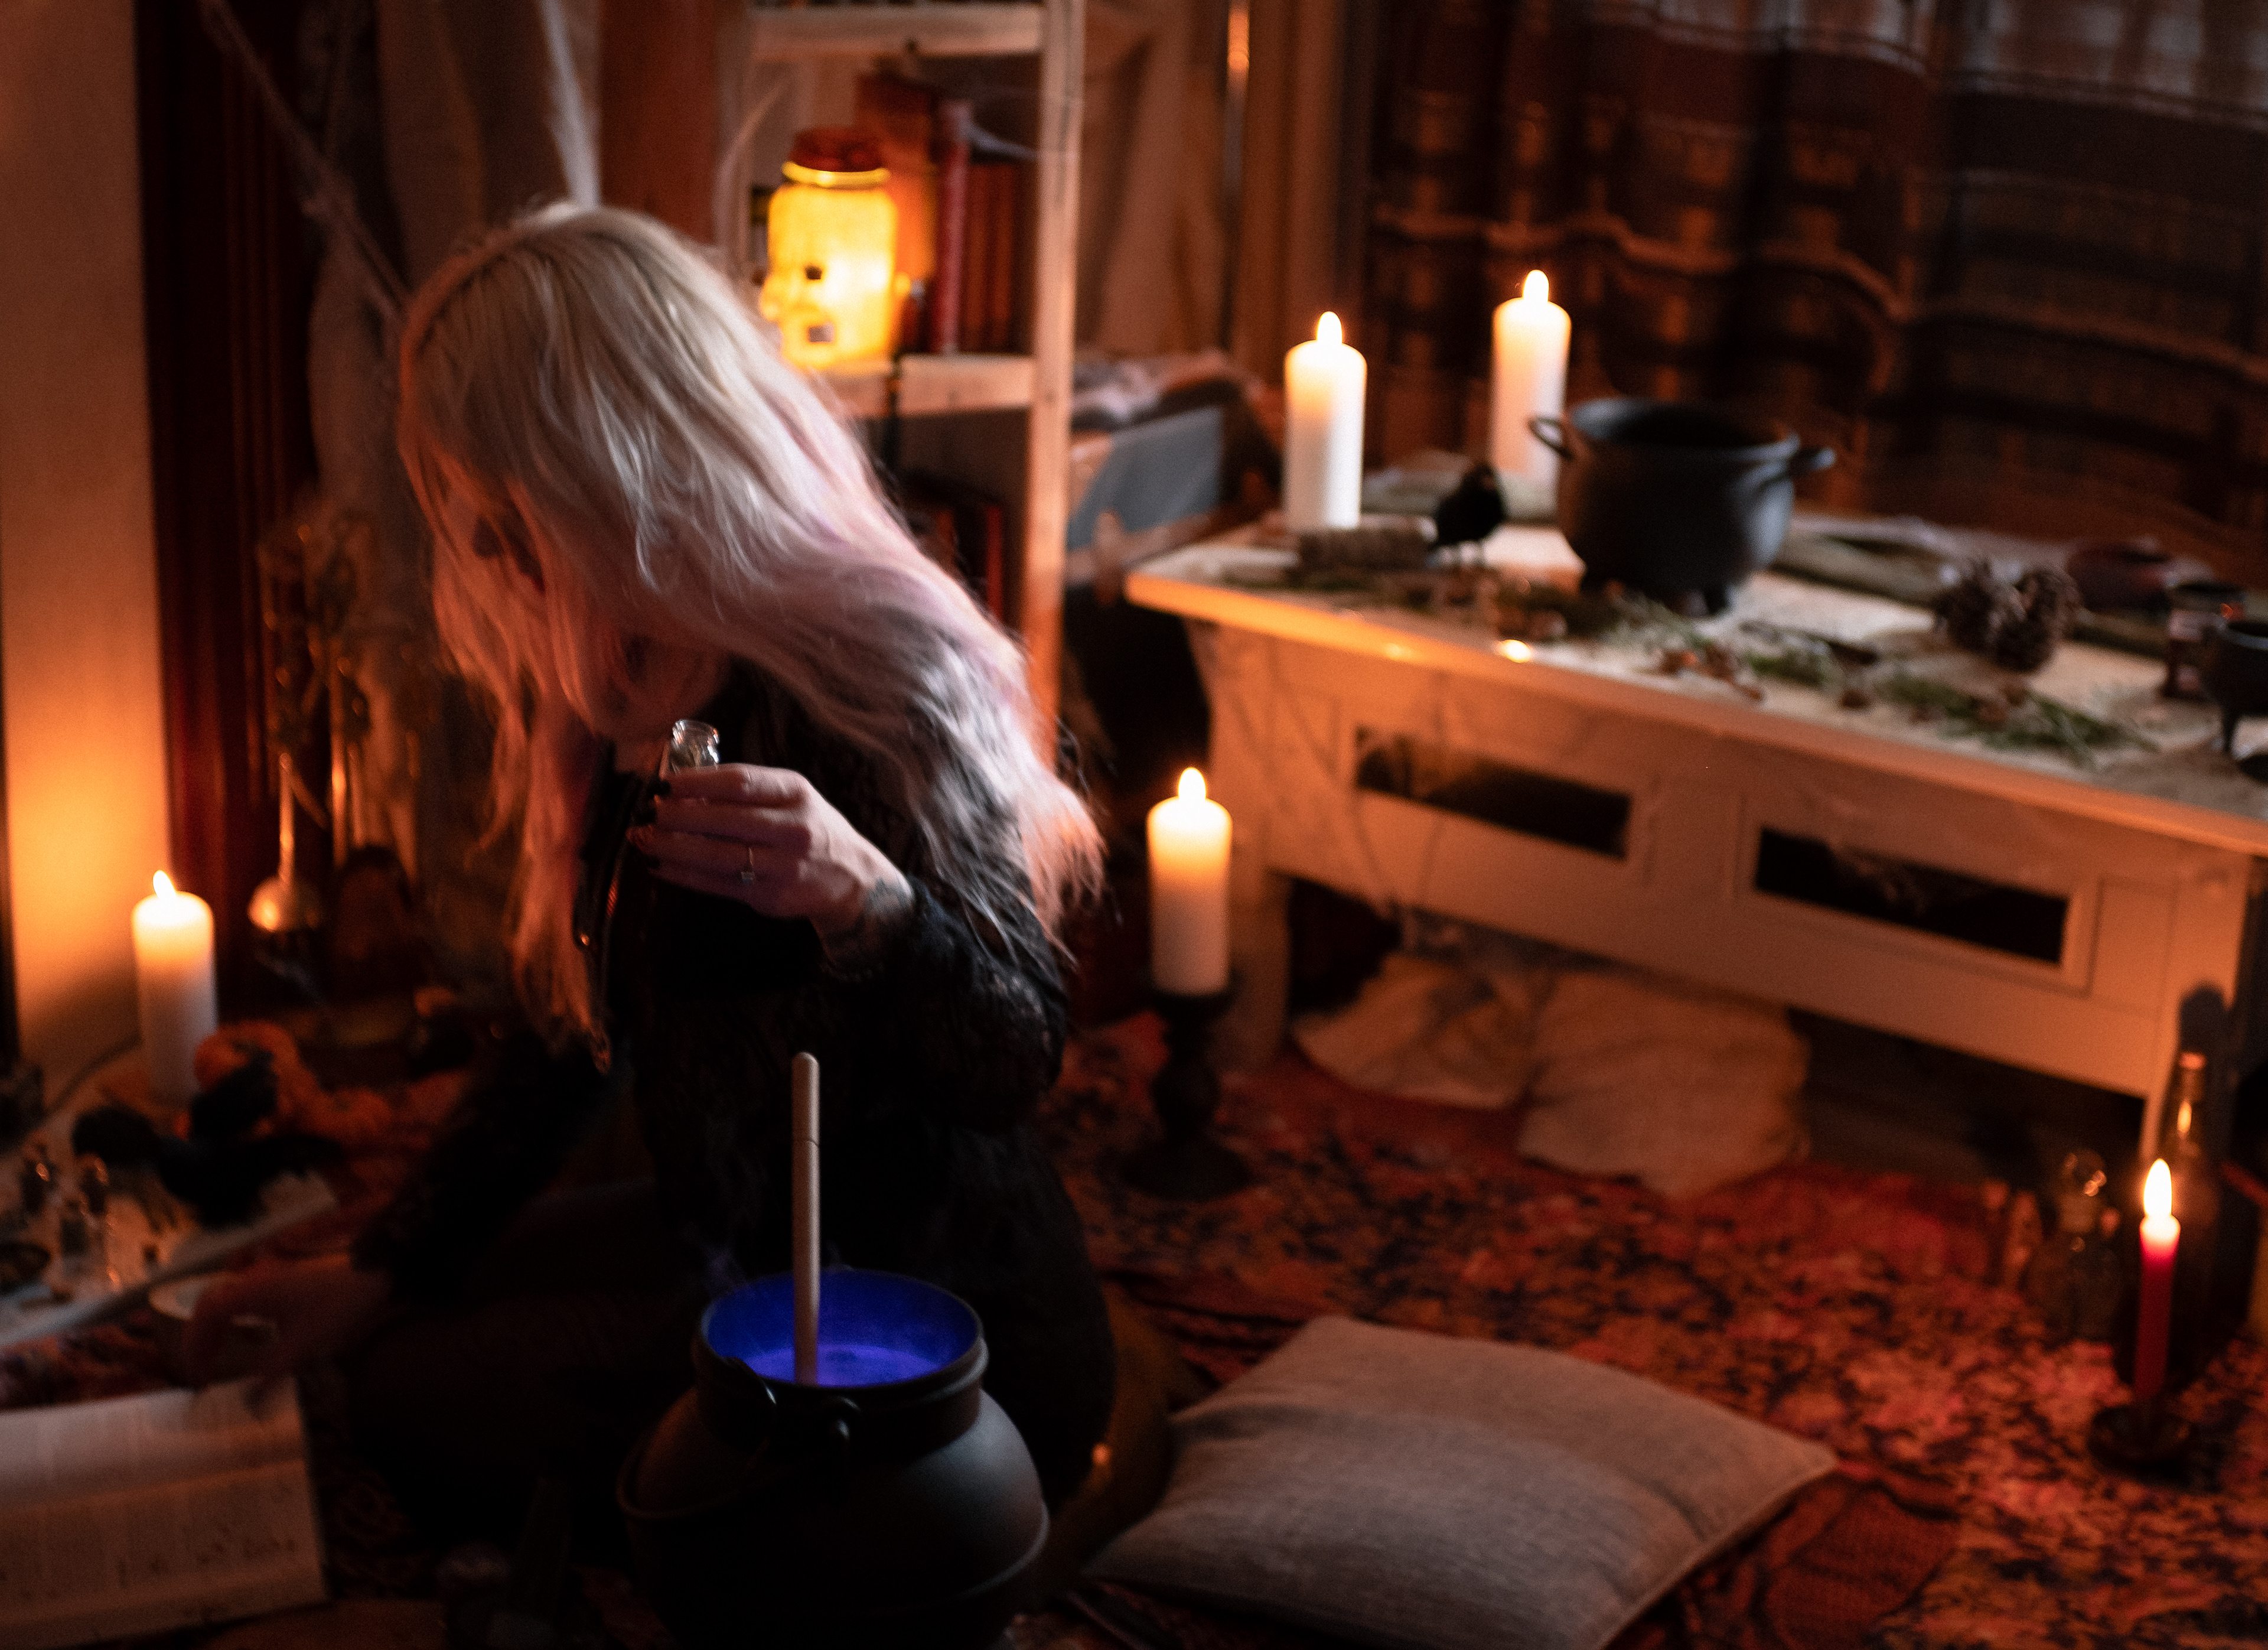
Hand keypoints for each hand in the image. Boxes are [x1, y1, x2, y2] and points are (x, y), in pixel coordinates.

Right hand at [184, 1253, 390, 1392]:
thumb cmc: (338, 1304)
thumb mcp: (305, 1344)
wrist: (375, 1273)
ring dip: (218, 1329)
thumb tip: (250, 1400)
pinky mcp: (282, 1280)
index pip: (205, 1315)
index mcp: (251, 1291)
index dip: (194, 1347)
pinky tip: (250, 1339)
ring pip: (227, 1301)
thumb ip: (272, 1372)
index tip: (198, 1376)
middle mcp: (254, 1279)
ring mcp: (268, 1277)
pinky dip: (238, 1319)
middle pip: (210, 1307)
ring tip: (218, 1359)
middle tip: (203, 1372)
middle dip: (201, 1340)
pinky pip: (246, 1298)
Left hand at [634, 763, 907, 937]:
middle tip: (647, 812)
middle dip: (677, 816)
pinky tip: (660, 865)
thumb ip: (746, 791)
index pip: (739, 783)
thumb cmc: (809, 827)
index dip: (695, 783)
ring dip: (672, 847)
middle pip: (724, 820)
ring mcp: (784, 866)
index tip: (663, 784)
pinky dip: (684, 875)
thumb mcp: (791, 797)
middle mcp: (793, 829)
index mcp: (796, 793)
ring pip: (717, 856)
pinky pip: (718, 885)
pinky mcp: (772, 897)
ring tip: (642, 839)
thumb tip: (680, 789)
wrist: (851, 878)